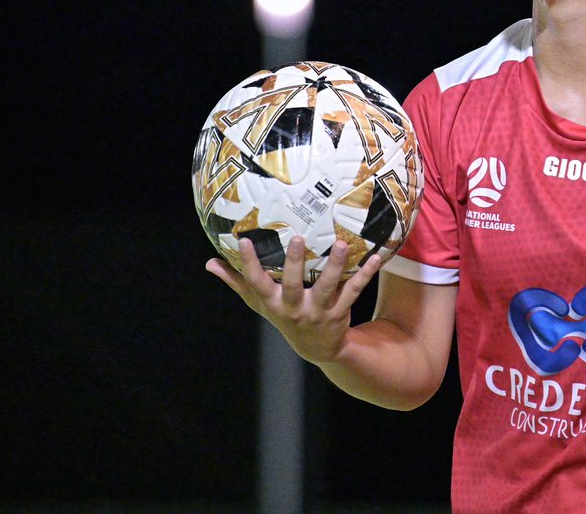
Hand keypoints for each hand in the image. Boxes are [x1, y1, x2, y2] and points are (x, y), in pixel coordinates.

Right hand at [205, 235, 380, 364]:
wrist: (316, 348)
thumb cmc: (283, 316)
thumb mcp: (259, 303)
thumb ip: (237, 282)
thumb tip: (210, 263)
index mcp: (273, 303)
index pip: (256, 282)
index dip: (248, 263)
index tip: (243, 241)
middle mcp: (294, 308)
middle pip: (293, 285)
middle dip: (294, 263)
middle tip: (297, 238)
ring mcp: (319, 311)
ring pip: (328, 287)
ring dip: (336, 266)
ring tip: (342, 244)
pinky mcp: (340, 312)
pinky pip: (354, 291)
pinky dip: (365, 274)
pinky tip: (375, 257)